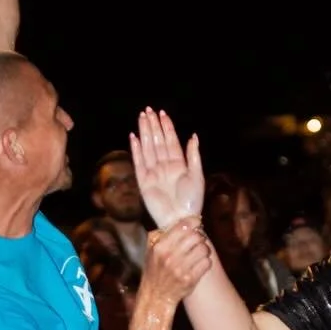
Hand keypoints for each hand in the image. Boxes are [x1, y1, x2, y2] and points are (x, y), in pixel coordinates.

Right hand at [131, 109, 205, 228]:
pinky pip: (139, 162)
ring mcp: (153, 172)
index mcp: (178, 164)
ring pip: (148, 148)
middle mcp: (165, 166)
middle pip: (158, 142)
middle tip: (148, 110)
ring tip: (142, 118)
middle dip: (153, 126)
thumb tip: (193, 135)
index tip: (162, 113)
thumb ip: (193, 156)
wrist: (180, 219)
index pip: (171, 141)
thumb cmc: (192, 200)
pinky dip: (136, 150)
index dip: (167, 127)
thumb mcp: (197, 175)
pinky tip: (134, 137)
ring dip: (145, 133)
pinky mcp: (144, 181)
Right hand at [138, 218, 211, 310]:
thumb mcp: (151, 251)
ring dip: (204, 249)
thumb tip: (178, 222)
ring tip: (199, 252)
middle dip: (199, 237)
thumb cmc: (154, 271)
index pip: (183, 227)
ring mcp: (180, 269)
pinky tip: (200, 263)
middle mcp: (170, 257)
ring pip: (204, 249)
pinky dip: (206, 262)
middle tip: (197, 240)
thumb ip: (160, 235)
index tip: (197, 222)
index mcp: (160, 247)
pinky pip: (207, 263)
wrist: (156, 296)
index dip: (193, 222)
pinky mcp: (190, 280)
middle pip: (196, 237)